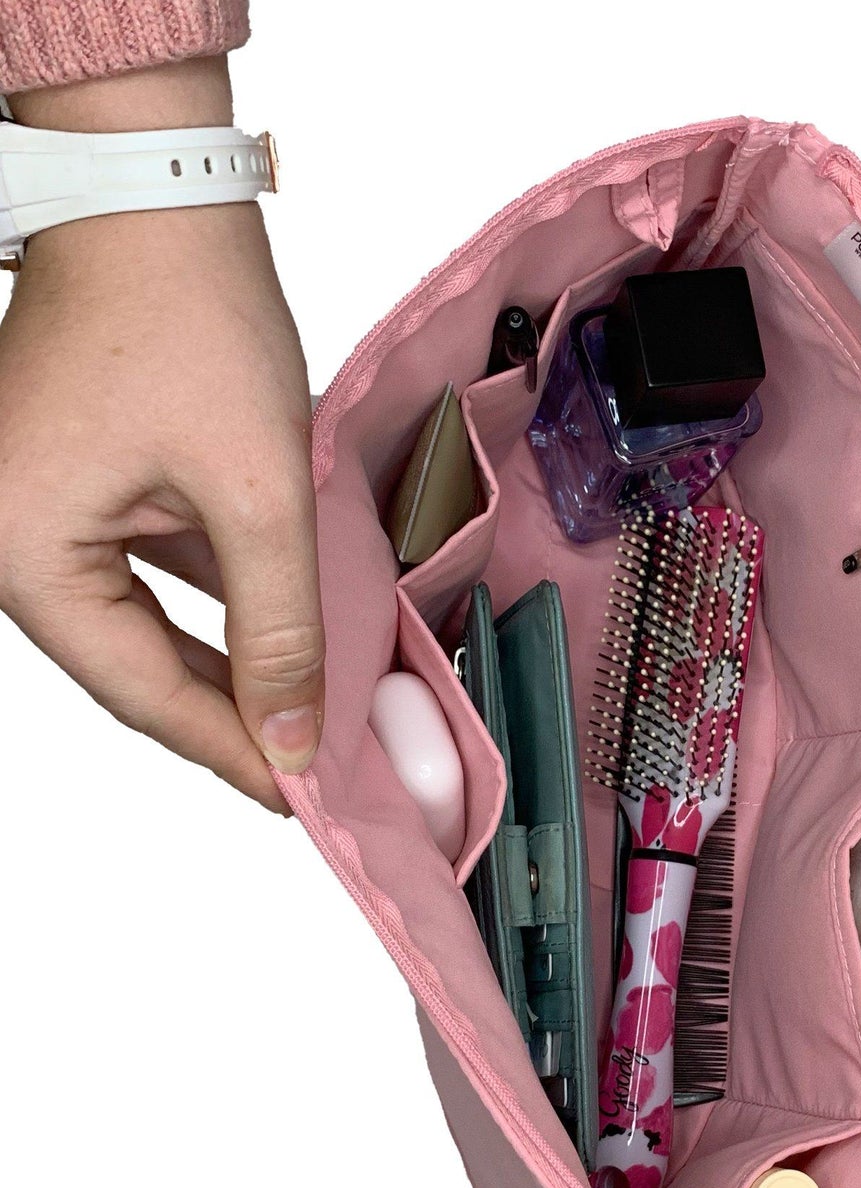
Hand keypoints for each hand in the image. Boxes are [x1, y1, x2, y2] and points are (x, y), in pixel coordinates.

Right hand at [0, 61, 320, 811]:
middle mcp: (14, 541)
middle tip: (311, 770)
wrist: (158, 200)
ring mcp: (42, 513)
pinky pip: (149, 574)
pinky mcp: (80, 487)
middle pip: (139, 667)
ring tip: (306, 716)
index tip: (302, 795)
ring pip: (148, 626)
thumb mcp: (257, 491)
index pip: (145, 691)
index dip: (232, 749)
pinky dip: (215, 606)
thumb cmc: (189, 316)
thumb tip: (290, 735)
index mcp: (26, 552)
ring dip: (230, 666)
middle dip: (233, 716)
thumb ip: (277, 626)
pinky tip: (276, 639)